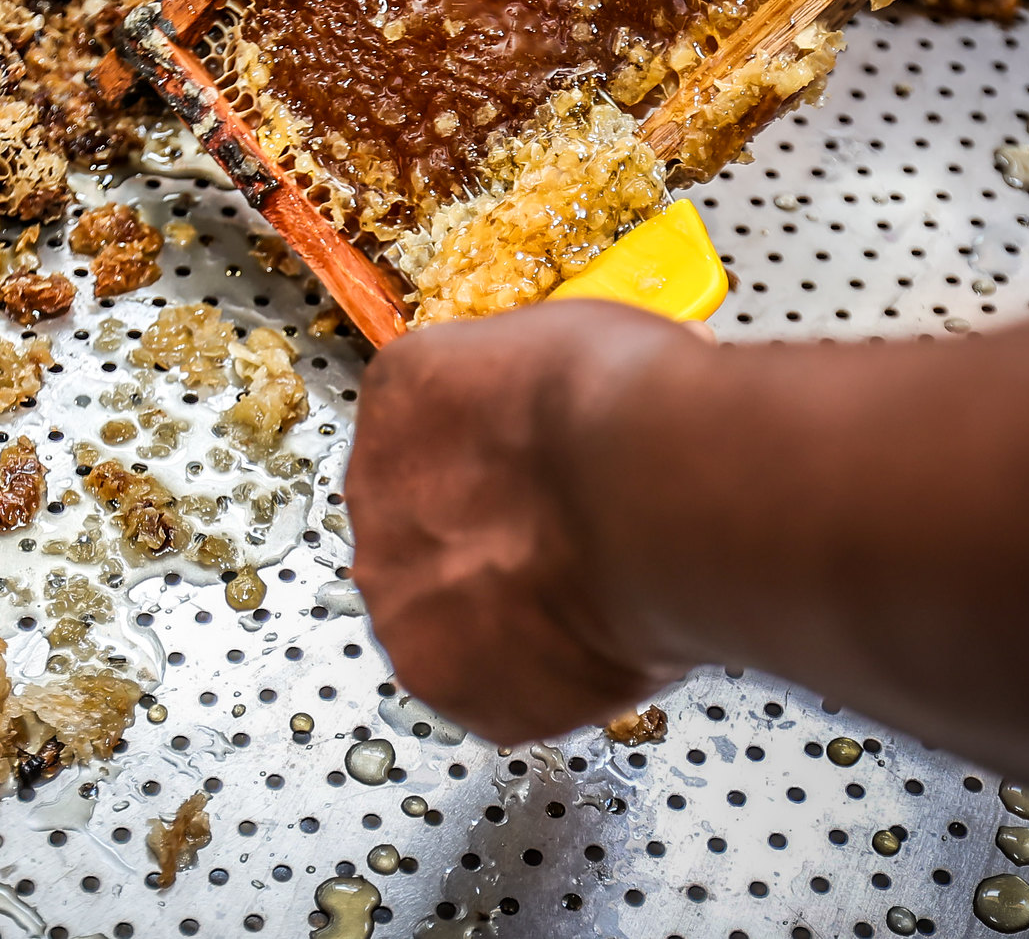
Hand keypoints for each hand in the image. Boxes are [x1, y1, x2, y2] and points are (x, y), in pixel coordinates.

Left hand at [342, 298, 709, 745]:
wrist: (652, 493)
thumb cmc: (628, 410)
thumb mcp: (568, 344)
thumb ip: (539, 398)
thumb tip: (583, 414)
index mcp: (403, 391)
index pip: (428, 433)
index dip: (495, 465)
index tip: (539, 479)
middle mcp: (376, 493)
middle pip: (427, 528)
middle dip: (492, 543)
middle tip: (567, 548)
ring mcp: (399, 590)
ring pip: (448, 613)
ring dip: (507, 616)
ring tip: (588, 602)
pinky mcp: (438, 675)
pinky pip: (490, 684)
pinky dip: (541, 679)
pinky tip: (593, 644)